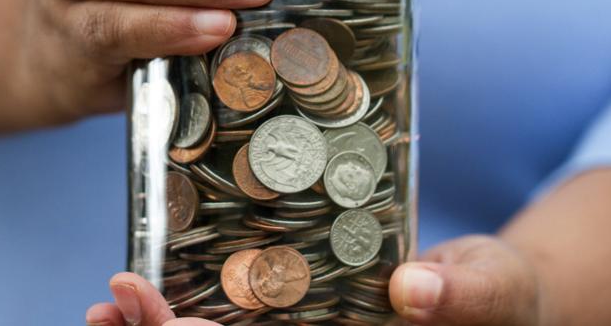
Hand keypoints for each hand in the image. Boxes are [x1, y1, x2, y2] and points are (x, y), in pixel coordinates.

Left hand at [87, 235, 541, 325]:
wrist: (488, 296)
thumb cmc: (501, 300)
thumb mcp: (493, 287)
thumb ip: (463, 292)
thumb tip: (417, 287)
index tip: (172, 324)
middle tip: (116, 302)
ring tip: (109, 304)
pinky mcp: (292, 318)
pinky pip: (229, 325)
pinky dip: (177, 316)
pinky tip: (141, 294)